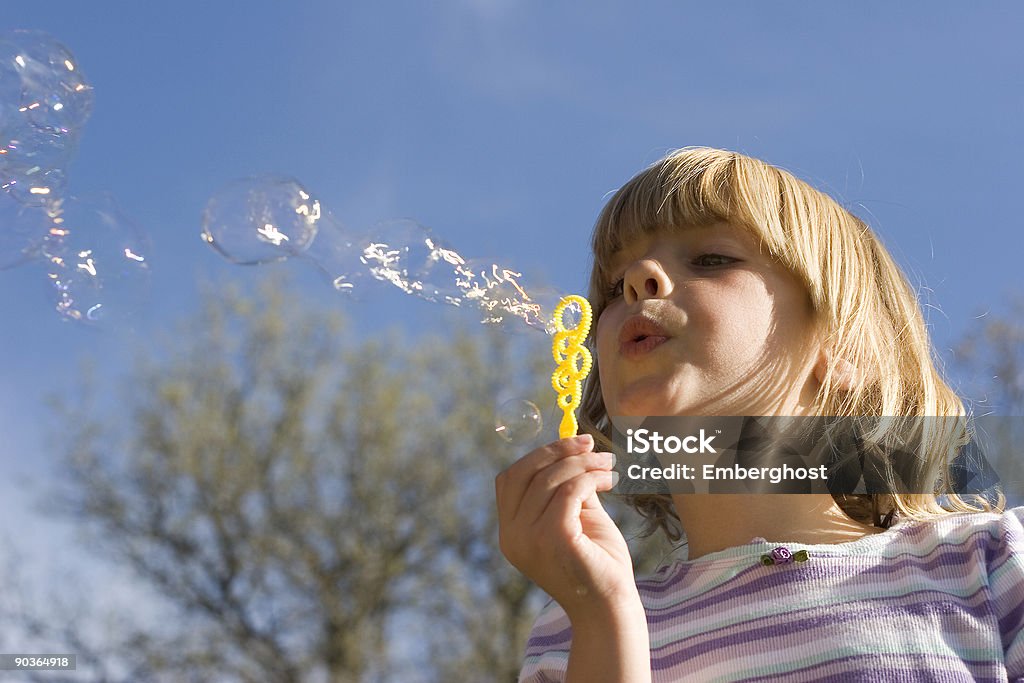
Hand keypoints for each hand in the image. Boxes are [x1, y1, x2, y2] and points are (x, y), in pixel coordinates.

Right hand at [495, 434, 636, 618]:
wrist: (610, 606)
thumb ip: (566, 488)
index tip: (571, 443)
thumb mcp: (575, 517)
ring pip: (552, 478)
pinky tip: (609, 479)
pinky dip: (592, 477)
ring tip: (608, 463)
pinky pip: (571, 490)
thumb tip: (572, 449)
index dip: (537, 455)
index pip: (509, 479)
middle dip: (558, 450)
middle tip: (591, 443)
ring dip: (583, 463)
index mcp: (511, 532)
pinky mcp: (555, 538)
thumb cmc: (596, 562)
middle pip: (525, 472)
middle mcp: (513, 536)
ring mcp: (530, 539)